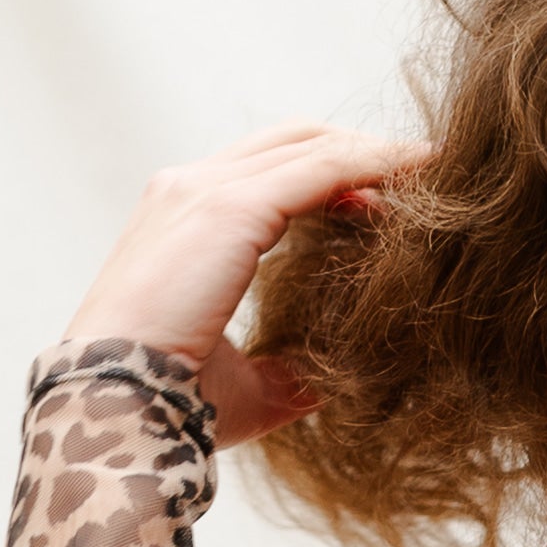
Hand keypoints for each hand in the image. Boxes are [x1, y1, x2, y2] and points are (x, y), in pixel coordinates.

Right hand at [57, 122, 401, 441]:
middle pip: (291, 141)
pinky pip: (321, 168)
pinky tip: (418, 171)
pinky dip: (373, 163)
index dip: (331, 177)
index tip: (386, 202)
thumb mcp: (246, 383)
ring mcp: (202, 190)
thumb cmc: (172, 405)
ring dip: (374, 154)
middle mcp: (186, 189)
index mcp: (180, 222)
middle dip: (356, 152)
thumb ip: (290, 369)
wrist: (115, 406)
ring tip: (431, 172)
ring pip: (310, 146)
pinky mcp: (229, 206)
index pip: (266, 172)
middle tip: (419, 181)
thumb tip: (335, 379)